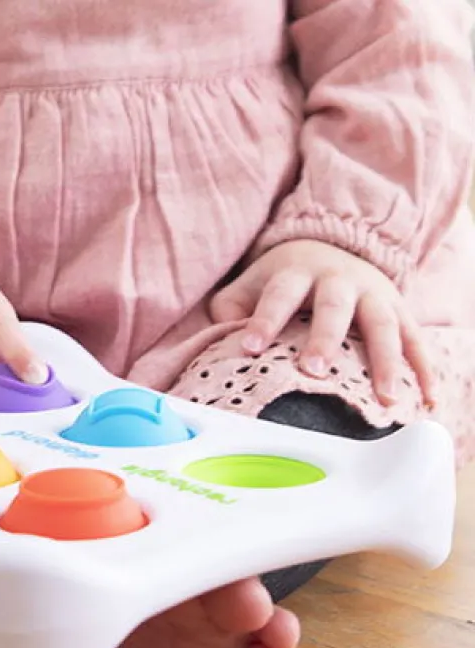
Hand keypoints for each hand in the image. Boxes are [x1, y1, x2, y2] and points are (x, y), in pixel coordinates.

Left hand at [210, 240, 434, 406]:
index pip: (279, 295)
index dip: (264, 320)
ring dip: (385, 361)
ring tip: (385, 398)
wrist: (332, 245)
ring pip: (384, 325)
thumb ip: (232, 311)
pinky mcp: (399, 309)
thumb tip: (220, 345)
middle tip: (314, 370)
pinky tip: (428, 400)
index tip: (249, 347)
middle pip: (334, 307)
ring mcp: (374, 293)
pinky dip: (424, 370)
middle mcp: (339, 279)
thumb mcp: (250, 285)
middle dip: (325, 338)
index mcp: (296, 272)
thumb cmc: (281, 280)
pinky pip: (416, 340)